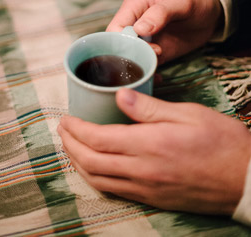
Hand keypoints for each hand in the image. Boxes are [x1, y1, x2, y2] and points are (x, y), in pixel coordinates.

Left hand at [58, 88, 250, 214]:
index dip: (75, 129)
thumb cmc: (223, 143)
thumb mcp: (189, 114)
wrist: (249, 181)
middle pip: (90, 161)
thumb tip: (117, 94)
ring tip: (71, 146)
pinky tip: (93, 166)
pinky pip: (114, 191)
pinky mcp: (153, 199)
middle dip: (69, 145)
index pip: (97, 139)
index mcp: (149, 145)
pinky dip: (95, 178)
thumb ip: (148, 107)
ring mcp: (147, 188)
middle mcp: (143, 170)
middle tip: (62, 129)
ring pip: (98, 180)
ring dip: (77, 162)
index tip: (65, 118)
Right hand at [107, 0, 221, 62]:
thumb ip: (160, 13)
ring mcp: (142, 40)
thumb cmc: (194, 1)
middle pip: (117, 45)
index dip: (125, 40)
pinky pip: (143, 64)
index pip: (115, 28)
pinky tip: (157, 77)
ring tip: (156, 69)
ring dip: (138, 65)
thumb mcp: (180, 2)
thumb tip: (139, 29)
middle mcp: (133, 24)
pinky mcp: (153, 53)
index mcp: (133, 7)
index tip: (150, 46)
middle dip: (130, 55)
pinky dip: (147, 72)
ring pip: (128, 57)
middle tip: (156, 56)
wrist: (212, 14)